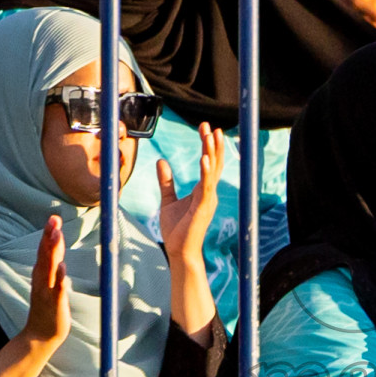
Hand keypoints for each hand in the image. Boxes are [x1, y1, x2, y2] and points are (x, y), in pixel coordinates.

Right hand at [21, 215, 70, 348]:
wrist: (40, 337)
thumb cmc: (46, 309)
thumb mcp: (48, 283)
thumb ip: (51, 265)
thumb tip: (54, 246)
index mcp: (41, 275)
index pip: (44, 250)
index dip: (48, 234)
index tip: (53, 217)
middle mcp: (42, 281)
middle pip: (45, 255)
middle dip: (49, 237)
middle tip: (53, 219)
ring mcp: (47, 292)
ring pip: (50, 268)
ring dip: (53, 252)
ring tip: (57, 236)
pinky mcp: (55, 304)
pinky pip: (57, 289)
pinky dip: (60, 278)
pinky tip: (63, 267)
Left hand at [157, 122, 223, 268]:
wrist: (179, 251)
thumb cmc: (176, 231)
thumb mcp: (168, 200)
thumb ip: (166, 181)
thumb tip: (161, 161)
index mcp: (202, 191)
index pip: (208, 163)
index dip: (207, 145)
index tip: (205, 128)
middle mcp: (209, 193)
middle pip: (214, 163)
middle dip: (212, 143)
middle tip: (210, 125)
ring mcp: (208, 200)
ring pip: (213, 171)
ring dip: (212, 152)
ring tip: (211, 134)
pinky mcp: (203, 207)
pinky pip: (206, 186)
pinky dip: (206, 172)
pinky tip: (204, 158)